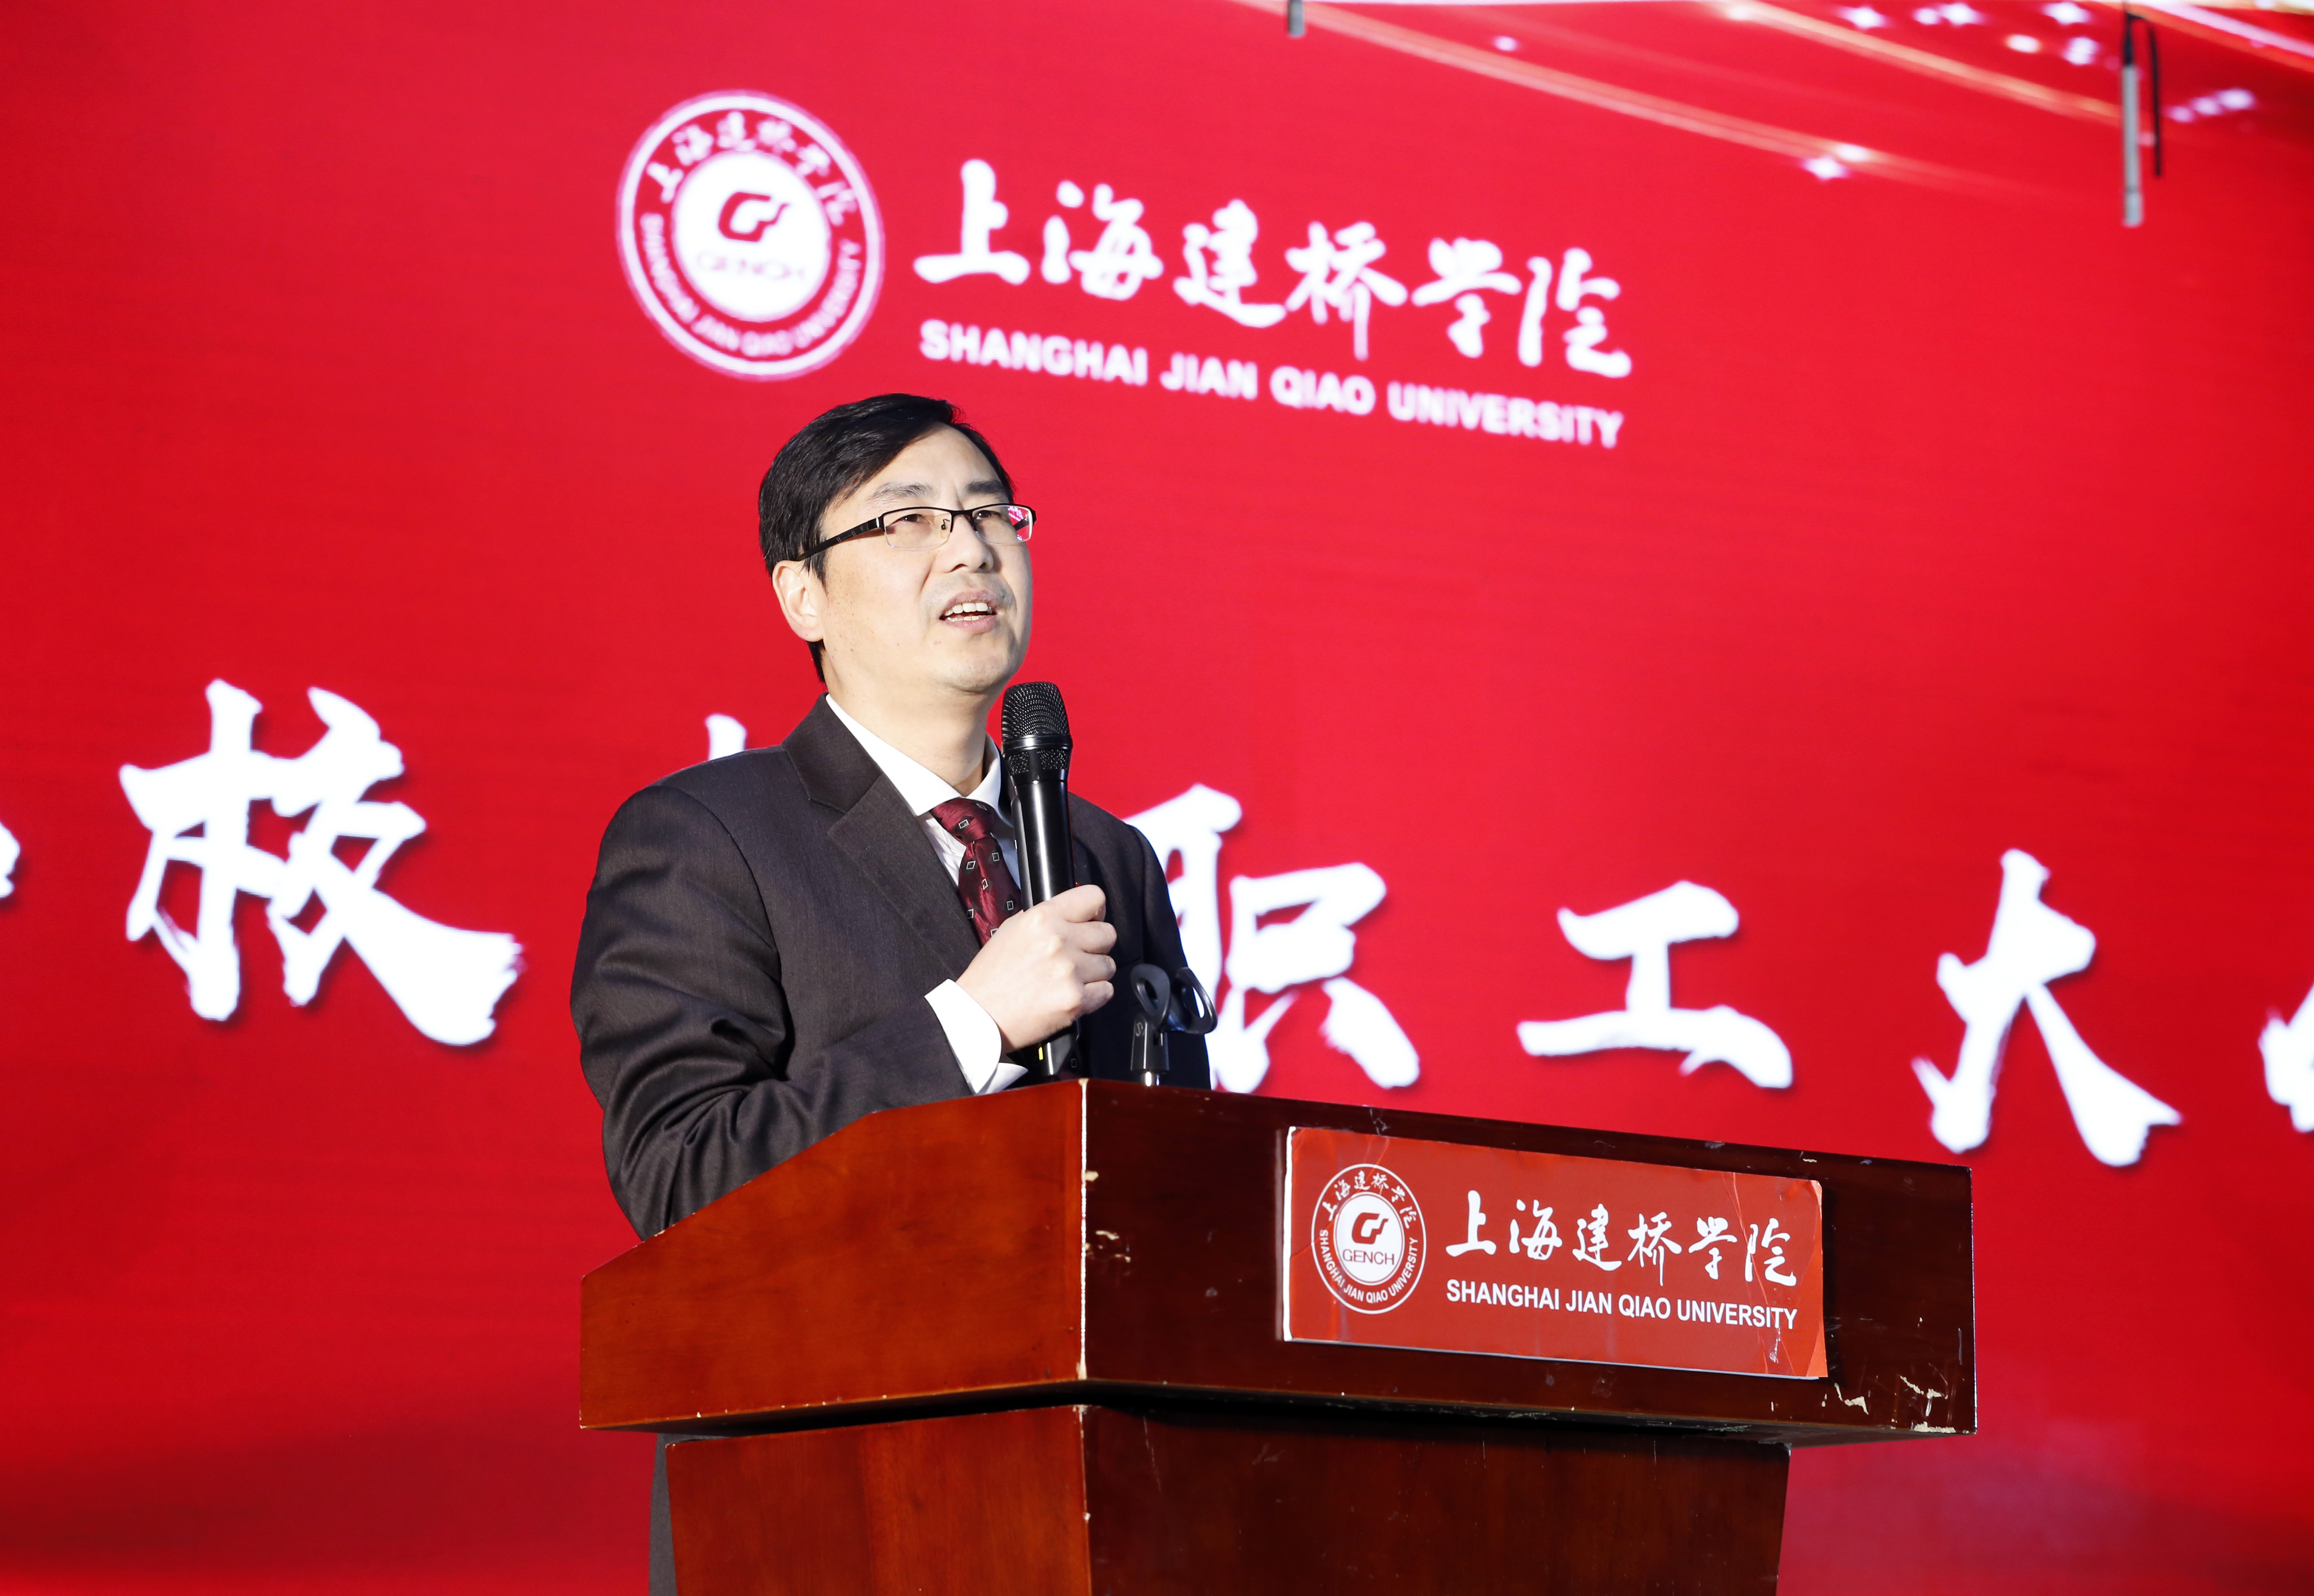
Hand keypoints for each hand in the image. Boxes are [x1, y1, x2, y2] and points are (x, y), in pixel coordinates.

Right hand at [956, 884, 1116, 1049]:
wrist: (979, 1014)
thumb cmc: (992, 975)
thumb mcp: (1012, 929)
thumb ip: (1045, 917)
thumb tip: (1072, 912)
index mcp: (1043, 917)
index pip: (1094, 898)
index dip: (1096, 911)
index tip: (1091, 921)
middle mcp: (1059, 940)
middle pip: (1108, 934)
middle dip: (1095, 945)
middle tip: (1077, 956)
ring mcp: (1070, 971)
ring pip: (1109, 965)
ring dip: (1094, 972)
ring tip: (1069, 979)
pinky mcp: (1076, 1000)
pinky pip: (1106, 991)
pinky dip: (1094, 995)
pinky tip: (1072, 994)